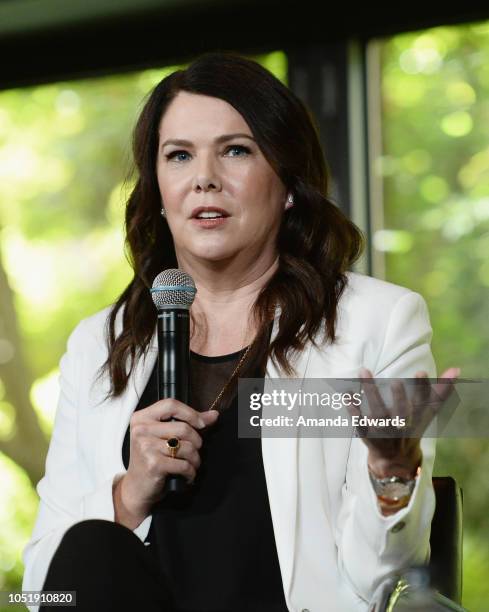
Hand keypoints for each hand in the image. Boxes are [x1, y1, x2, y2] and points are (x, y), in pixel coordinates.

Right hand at [122, 400, 218, 517]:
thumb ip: (187, 422)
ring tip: (191, 464)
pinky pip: (184, 464)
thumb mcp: (164, 436)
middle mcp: (141, 430)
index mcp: (142, 418)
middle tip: (194, 451)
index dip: (191, 413)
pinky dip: (191, 472)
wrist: (136, 487)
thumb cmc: (151, 459)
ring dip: (195, 459)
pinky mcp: (153, 464)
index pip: (171, 405)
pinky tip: (186, 474)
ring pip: (187, 447)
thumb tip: (213, 415)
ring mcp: (146, 447)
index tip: (202, 424)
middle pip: (183, 428)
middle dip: (196, 442)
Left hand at [353, 367, 459, 477]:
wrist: (395, 459)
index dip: (422, 389)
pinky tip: (347, 392)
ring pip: (377, 413)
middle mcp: (401, 427)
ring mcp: (383, 432)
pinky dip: (352, 409)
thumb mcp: (427, 413)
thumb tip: (455, 369)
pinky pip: (358, 423)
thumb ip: (440, 391)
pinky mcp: (367, 435)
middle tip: (396, 381)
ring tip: (364, 371)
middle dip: (399, 398)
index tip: (421, 372)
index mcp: (416, 420)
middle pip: (400, 413)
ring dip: (370, 392)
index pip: (422, 404)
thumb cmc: (412, 428)